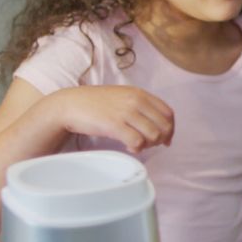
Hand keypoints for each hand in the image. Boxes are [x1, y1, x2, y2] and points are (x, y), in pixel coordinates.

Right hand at [51, 86, 174, 152]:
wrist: (71, 104)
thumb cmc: (97, 103)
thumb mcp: (123, 97)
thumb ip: (141, 106)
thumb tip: (158, 126)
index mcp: (140, 93)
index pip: (168, 113)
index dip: (170, 128)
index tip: (165, 139)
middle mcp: (136, 101)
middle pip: (164, 125)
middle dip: (160, 139)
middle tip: (148, 144)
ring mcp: (126, 112)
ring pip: (154, 135)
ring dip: (148, 144)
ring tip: (136, 144)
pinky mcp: (114, 125)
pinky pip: (138, 142)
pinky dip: (136, 148)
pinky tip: (127, 146)